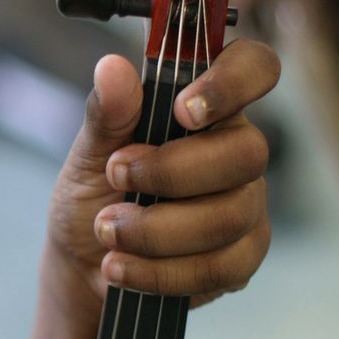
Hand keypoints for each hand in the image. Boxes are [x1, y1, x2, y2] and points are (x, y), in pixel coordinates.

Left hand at [29, 40, 279, 338]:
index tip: (182, 110)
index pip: (254, 68)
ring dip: (155, 229)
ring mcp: (246, 205)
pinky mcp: (241, 258)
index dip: (232, 82)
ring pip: (229, 216)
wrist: (84, 263)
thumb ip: (107, 113)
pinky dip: (159, 270)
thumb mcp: (88, 152)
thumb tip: (112, 68)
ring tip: (106, 230)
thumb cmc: (95, 194)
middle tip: (115, 177)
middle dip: (172, 172)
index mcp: (207, 106)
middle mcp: (236, 150)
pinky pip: (219, 267)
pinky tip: (121, 266)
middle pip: (247, 153)